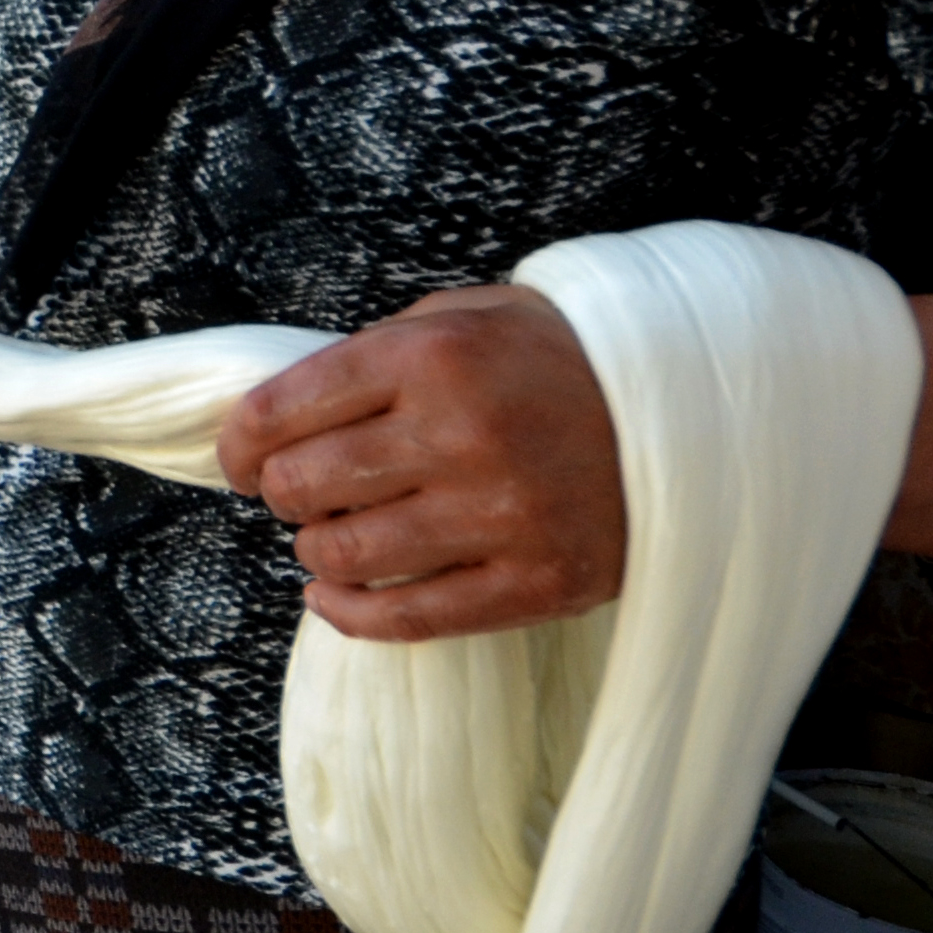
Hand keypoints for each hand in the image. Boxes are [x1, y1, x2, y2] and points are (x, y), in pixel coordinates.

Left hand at [216, 287, 626, 641]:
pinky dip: (349, 612)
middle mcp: (462, 434)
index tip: (239, 459)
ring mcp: (502, 515)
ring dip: (316, 548)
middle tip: (294, 492)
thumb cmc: (563, 358)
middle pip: (304, 485)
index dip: (240, 443)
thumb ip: (380, 351)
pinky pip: (407, 617)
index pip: (284, 408)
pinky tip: (332, 596)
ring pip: (345, 553)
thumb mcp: (471, 315)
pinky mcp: (536, 582)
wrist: (692, 410)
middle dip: (280, 493)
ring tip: (327, 535)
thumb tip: (286, 408)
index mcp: (435, 355)